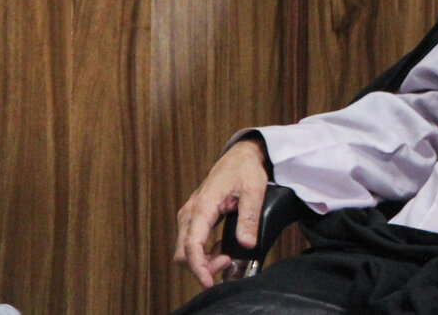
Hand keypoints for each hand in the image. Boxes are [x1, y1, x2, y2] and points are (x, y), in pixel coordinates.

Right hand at [173, 136, 269, 287]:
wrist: (240, 156)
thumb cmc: (245, 169)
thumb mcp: (254, 190)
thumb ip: (249, 217)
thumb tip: (246, 243)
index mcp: (203, 206)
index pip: (191, 244)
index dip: (199, 267)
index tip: (210, 280)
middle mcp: (190, 212)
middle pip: (183, 252)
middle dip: (202, 266)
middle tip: (228, 263)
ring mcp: (190, 215)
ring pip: (185, 249)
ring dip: (203, 261)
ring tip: (228, 257)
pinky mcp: (195, 218)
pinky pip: (192, 242)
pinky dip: (204, 253)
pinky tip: (222, 251)